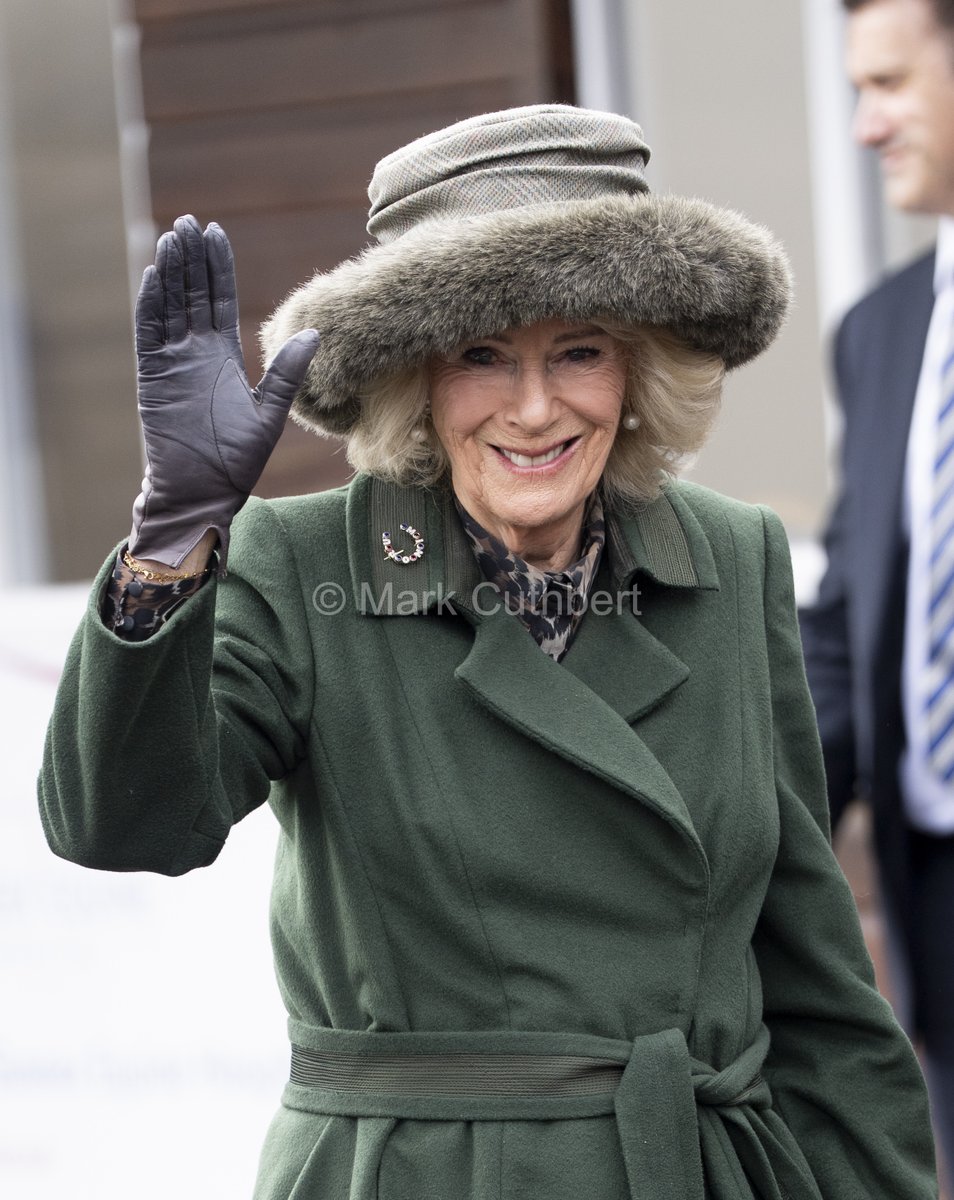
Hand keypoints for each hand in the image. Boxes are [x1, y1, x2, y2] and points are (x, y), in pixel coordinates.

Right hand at [129, 215, 318, 570]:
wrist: (202, 493)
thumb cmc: (236, 462)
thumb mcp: (270, 413)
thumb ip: (287, 373)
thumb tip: (316, 333)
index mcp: (223, 358)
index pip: (218, 300)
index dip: (217, 267)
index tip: (216, 232)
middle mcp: (196, 354)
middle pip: (190, 294)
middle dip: (190, 258)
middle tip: (190, 221)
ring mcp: (171, 363)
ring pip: (168, 306)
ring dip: (169, 272)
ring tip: (173, 236)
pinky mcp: (152, 377)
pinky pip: (148, 333)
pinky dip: (149, 304)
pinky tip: (153, 276)